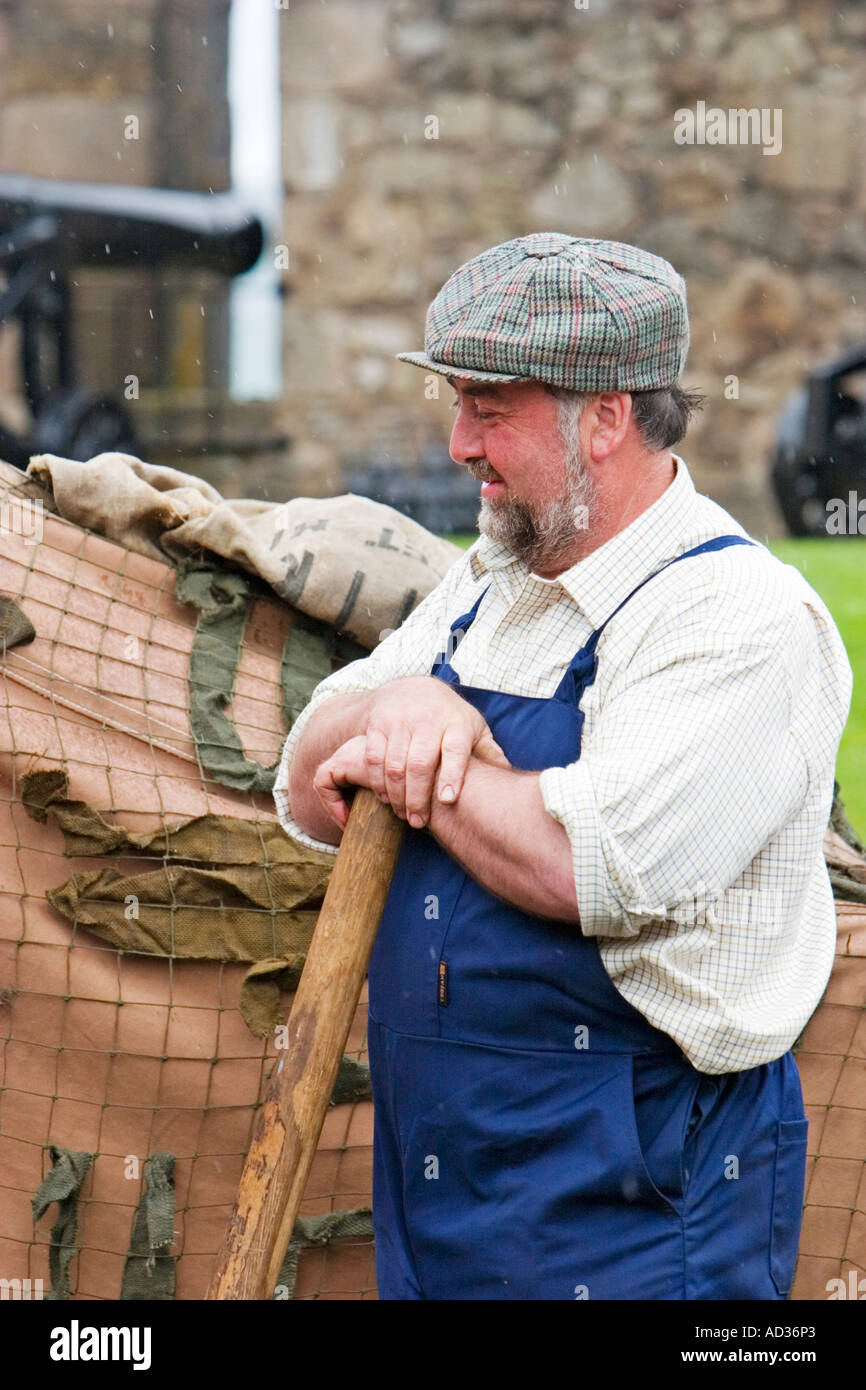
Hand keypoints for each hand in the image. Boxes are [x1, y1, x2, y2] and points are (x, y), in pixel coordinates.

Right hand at [313, 676, 509, 829]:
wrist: (411, 687)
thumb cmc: (449, 717)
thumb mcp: (473, 728)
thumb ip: (489, 753)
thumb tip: (508, 779)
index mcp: (456, 723)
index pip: (455, 749)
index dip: (452, 775)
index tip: (448, 800)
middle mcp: (428, 719)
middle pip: (420, 764)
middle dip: (417, 798)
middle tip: (418, 822)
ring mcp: (400, 720)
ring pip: (395, 766)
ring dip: (396, 796)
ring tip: (403, 814)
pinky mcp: (377, 724)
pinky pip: (374, 759)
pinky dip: (377, 783)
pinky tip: (385, 797)